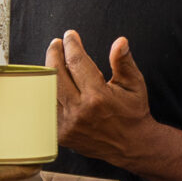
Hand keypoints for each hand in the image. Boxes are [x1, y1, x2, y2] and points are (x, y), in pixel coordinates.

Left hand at [49, 30, 164, 170]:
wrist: (132, 145)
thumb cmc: (133, 112)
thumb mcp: (135, 85)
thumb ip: (124, 62)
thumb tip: (120, 41)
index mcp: (98, 97)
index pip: (76, 62)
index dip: (71, 45)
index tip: (70, 35)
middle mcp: (80, 111)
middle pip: (55, 73)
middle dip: (54, 53)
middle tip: (57, 43)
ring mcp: (68, 124)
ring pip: (47, 90)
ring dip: (48, 72)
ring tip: (53, 61)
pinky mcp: (61, 135)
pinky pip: (46, 108)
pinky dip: (48, 92)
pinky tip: (52, 82)